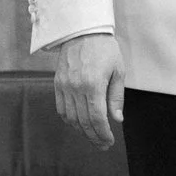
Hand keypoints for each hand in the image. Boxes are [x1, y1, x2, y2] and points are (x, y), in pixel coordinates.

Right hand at [53, 31, 124, 148]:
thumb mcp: (118, 70)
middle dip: (94, 136)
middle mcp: (76, 87)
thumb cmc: (104, 49)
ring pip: (71, 118)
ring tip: (93, 136)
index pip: (96, 117)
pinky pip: (61, 109)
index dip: (103, 133)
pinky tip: (79, 124)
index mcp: (93, 84)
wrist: (82, 31)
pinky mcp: (57, 84)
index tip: (109, 141)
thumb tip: (117, 119)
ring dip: (82, 131)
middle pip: (83, 121)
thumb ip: (116, 97)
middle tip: (103, 144)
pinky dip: (70, 120)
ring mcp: (64, 86)